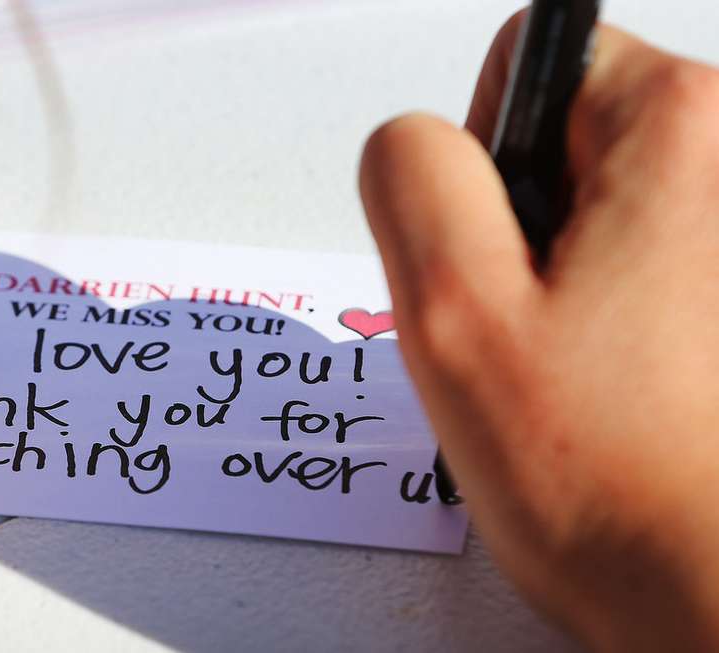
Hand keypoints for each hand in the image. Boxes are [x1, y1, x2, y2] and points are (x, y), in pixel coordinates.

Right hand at [359, 14, 718, 650]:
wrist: (712, 596)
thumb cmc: (612, 479)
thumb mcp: (452, 312)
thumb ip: (412, 181)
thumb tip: (414, 142)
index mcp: (677, 133)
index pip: (529, 59)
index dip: (478, 165)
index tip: (499, 263)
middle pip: (567, 138)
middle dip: (521, 230)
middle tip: (532, 333)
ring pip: (600, 211)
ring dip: (563, 283)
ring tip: (575, 373)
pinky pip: (643, 266)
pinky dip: (611, 317)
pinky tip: (613, 389)